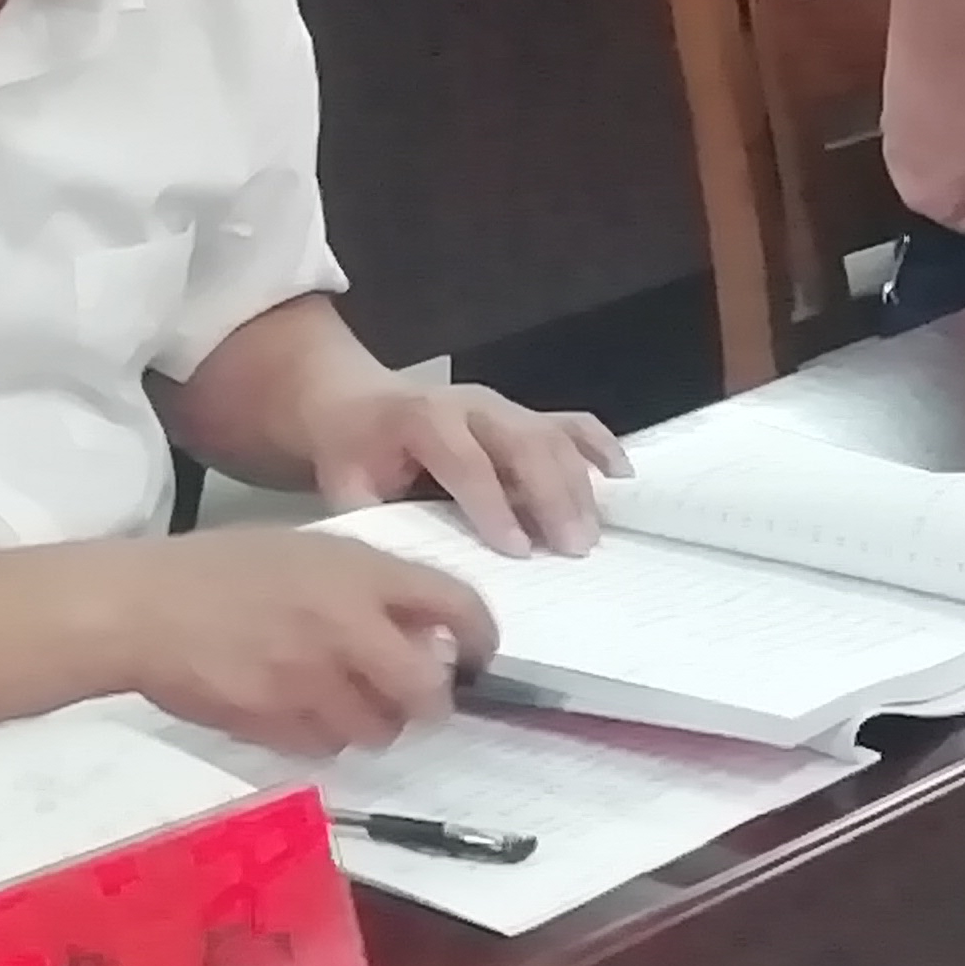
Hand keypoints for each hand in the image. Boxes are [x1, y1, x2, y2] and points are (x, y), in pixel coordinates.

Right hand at [110, 530, 491, 757]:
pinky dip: (327, 738)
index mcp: (360, 574)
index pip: (456, 606)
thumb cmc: (223, 569)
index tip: (478, 656)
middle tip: (421, 697)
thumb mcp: (308, 551)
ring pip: (379, 730)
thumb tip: (420, 631)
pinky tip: (305, 713)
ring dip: (378, 723)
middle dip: (433, 701)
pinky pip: (327, 747)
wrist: (142, 608)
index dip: (481, 638)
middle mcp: (347, 629)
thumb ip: (368, 587)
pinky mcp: (275, 724)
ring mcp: (310, 682)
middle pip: (427, 691)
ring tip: (354, 703)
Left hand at [303, 376, 627, 557]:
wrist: (354, 398)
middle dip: (551, 496)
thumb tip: (405, 567)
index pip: (465, 461)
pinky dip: (599, 447)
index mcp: (423, 420)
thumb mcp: (342, 484)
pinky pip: (570, 423)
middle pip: (523, 443)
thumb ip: (371, 519)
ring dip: (578, 485)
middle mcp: (471, 405)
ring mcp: (503, 406)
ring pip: (552, 435)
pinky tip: (622, 478)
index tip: (519, 550)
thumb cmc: (352, 450)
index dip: (493, 505)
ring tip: (592, 535)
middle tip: (574, 548)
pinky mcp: (523, 413)